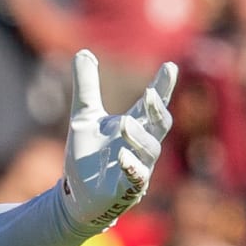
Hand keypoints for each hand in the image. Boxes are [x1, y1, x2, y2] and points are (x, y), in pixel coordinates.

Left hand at [58, 50, 176, 235]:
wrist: (75, 194)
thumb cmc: (87, 156)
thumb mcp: (83, 116)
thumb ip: (87, 86)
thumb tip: (84, 51)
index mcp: (134, 126)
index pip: (153, 105)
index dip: (162, 87)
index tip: (169, 67)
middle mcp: (141, 146)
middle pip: (159, 125)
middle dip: (156, 110)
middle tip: (149, 93)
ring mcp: (138, 168)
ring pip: (149, 151)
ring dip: (138, 137)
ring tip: (124, 124)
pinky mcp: (127, 189)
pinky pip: (136, 178)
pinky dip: (131, 167)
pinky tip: (121, 156)